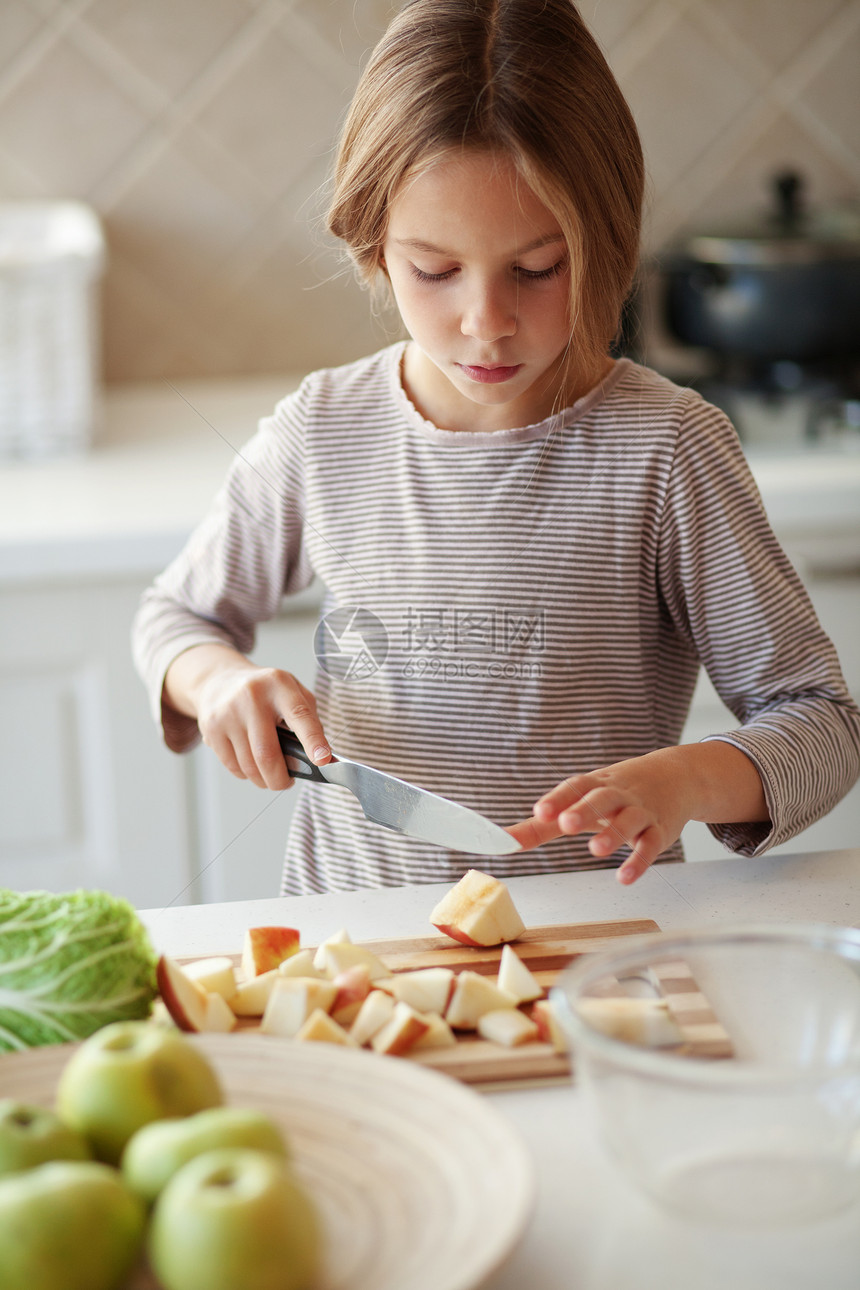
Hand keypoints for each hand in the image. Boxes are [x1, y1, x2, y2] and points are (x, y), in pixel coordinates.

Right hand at [165, 645, 330, 789]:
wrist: (219, 680)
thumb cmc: (265, 692)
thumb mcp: (292, 691)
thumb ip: (309, 719)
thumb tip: (320, 756)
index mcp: (280, 685)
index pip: (300, 716)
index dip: (313, 740)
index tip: (323, 760)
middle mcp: (252, 697)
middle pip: (267, 754)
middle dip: (281, 779)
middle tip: (287, 782)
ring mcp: (228, 713)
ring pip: (249, 766)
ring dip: (264, 780)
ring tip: (270, 774)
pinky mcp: (211, 729)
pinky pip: (233, 767)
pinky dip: (247, 774)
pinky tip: (251, 764)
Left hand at [508, 743, 768, 884]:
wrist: (675, 777)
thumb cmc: (616, 794)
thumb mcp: (578, 803)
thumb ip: (541, 826)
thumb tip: (502, 842)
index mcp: (594, 785)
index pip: (574, 787)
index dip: (558, 798)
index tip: (539, 811)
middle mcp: (617, 795)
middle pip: (601, 799)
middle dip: (583, 810)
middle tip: (565, 824)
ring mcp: (641, 811)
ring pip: (629, 820)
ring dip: (613, 834)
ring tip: (595, 850)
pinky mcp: (660, 830)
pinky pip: (651, 844)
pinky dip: (640, 860)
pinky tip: (625, 877)